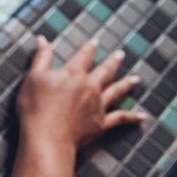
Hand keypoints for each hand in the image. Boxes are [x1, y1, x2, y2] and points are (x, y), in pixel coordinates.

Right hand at [17, 35, 148, 150]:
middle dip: (113, 62)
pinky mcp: (101, 123)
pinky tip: (142, 116)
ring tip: (135, 79)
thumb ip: (41, 58)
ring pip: (116, 91)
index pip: (84, 56)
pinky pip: (120, 118)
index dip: (89, 48)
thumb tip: (43, 39)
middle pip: (105, 71)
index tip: (95, 42)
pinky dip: (132, 117)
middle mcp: (90, 86)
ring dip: (126, 84)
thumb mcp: (34, 78)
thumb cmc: (36, 108)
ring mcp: (98, 105)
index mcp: (73, 74)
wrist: (47, 137)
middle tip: (120, 54)